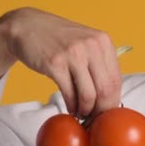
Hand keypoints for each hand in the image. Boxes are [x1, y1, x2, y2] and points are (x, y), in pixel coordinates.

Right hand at [0, 7, 121, 116]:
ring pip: (89, 95)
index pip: (117, 79)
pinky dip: (72, 106)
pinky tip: (71, 109)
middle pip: (106, 89)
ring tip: (82, 114)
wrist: (27, 26)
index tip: (108, 113)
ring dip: (86, 110)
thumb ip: (100, 63)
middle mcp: (92, 45)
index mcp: (103, 41)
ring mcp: (73, 54)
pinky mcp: (55, 63)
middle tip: (96, 119)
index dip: (113, 101)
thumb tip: (110, 96)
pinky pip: (70, 93)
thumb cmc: (59, 40)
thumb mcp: (86, 43)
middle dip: (102, 110)